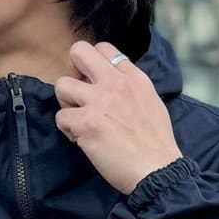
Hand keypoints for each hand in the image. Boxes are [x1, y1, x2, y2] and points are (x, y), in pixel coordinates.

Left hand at [53, 39, 183, 196]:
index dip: (93, 64)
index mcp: (133, 77)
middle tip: (79, 93)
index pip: (103, 48)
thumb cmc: (156, 143)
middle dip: (73, 72)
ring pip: (61, 84)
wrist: (158, 169)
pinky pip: (60, 117)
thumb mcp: (151, 101)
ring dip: (66, 103)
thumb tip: (111, 83)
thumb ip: (130, 86)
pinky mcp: (86, 123)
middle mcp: (115, 83)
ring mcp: (99, 102)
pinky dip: (68, 130)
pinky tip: (81, 139)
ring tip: (78, 119)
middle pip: (78, 52)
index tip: (96, 83)